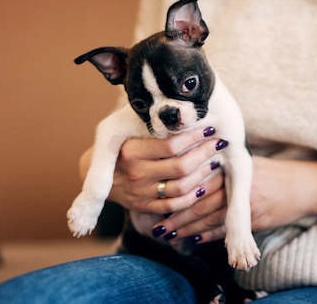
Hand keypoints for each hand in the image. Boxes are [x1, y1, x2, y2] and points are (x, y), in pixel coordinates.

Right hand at [107, 126, 227, 214]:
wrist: (98, 173)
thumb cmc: (120, 145)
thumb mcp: (127, 130)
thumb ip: (152, 124)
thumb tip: (186, 111)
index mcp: (131, 151)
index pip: (170, 145)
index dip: (194, 136)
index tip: (210, 128)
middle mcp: (135, 173)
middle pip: (180, 167)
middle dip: (204, 154)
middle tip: (219, 144)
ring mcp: (140, 192)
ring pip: (180, 188)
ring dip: (203, 176)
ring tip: (215, 163)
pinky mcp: (143, 206)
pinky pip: (173, 206)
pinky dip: (191, 198)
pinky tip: (203, 187)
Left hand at [152, 156, 316, 244]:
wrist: (304, 184)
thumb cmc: (271, 174)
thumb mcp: (245, 165)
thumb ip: (220, 170)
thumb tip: (190, 178)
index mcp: (230, 165)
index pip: (196, 178)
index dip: (175, 190)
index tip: (158, 199)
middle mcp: (236, 181)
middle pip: (197, 199)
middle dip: (175, 214)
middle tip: (157, 224)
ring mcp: (245, 200)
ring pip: (208, 216)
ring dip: (186, 228)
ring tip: (168, 234)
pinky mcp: (255, 217)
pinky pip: (226, 229)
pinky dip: (208, 235)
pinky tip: (193, 239)